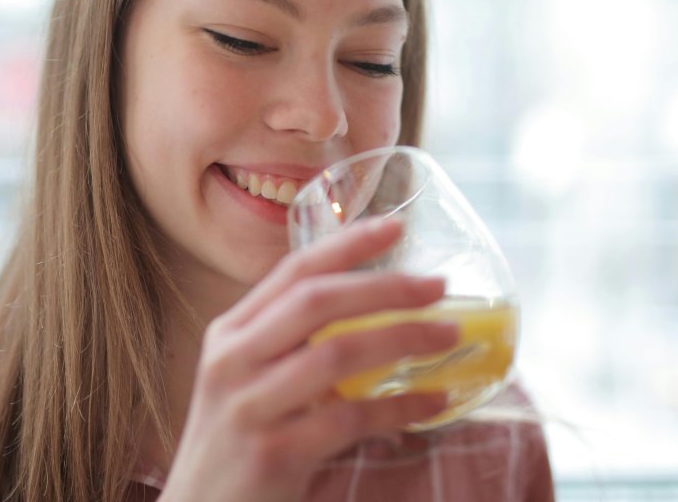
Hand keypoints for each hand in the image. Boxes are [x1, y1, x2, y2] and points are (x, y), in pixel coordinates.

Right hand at [158, 217, 457, 501]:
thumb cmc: (236, 441)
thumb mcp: (245, 379)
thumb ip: (288, 343)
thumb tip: (372, 311)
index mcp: (229, 333)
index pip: (292, 272)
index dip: (345, 244)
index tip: (394, 225)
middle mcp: (232, 360)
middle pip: (316, 302)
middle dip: (383, 286)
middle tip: (437, 284)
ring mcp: (249, 406)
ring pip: (336, 354)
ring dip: (402, 339)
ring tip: (448, 335)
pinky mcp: (273, 453)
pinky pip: (350, 418)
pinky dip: (400, 406)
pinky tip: (434, 400)